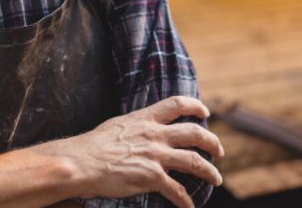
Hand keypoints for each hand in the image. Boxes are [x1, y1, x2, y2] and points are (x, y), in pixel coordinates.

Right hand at [36, 96, 223, 207]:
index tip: (205, 111)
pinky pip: (177, 190)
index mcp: (146, 119)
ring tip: (217, 179)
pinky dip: (186, 200)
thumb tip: (140, 127)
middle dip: (212, 142)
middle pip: (195, 134)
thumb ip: (136, 126)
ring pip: (195, 162)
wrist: (82, 162)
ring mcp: (155, 156)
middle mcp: (155, 135)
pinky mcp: (151, 177)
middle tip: (219, 151)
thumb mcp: (118, 125)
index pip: (177, 104)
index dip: (196, 106)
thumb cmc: (93, 145)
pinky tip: (189, 206)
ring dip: (210, 172)